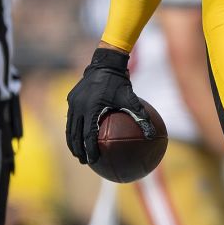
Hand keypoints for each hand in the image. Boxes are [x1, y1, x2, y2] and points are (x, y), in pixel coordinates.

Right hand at [66, 47, 154, 164]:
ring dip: (73, 142)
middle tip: (84, 162)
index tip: (94, 161)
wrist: (105, 63)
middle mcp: (78, 107)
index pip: (88, 135)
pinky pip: (71, 118)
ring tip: (78, 154)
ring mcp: (73, 103)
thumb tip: (153, 135)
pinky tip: (78, 136)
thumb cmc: (120, 82)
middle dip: (78, 150)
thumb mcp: (131, 99)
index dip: (90, 149)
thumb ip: (141, 116)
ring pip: (70, 128)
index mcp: (91, 109)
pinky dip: (73, 129)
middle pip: (75, 135)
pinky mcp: (71, 99)